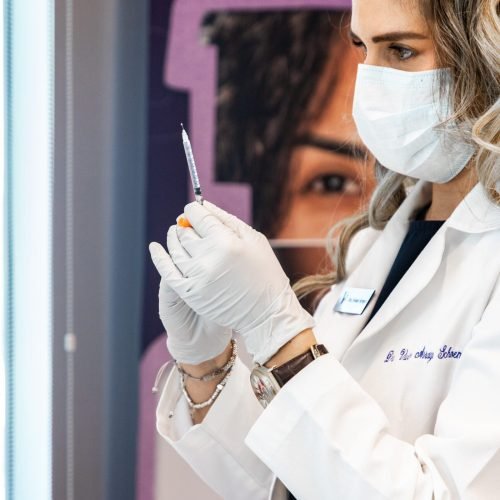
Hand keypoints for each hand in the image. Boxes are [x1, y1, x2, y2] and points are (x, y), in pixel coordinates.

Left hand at [150, 201, 313, 363]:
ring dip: (174, 239)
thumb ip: (227, 220)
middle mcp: (209, 258)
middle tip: (186, 222)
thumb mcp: (254, 241)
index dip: (194, 210)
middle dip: (185, 225)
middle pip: (186, 233)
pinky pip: (168, 271)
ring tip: (176, 234)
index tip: (193, 208)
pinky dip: (159, 258)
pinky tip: (154, 248)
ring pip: (176, 250)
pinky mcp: (191, 293)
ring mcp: (197, 277)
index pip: (199, 217)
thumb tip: (203, 205)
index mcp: (226, 242)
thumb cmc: (264, 272)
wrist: (266, 312)